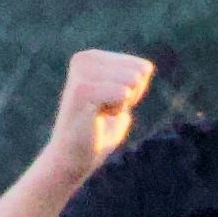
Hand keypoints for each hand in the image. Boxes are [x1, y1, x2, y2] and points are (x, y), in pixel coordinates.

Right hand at [44, 49, 155, 175]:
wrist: (71, 159)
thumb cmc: (98, 133)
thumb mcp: (123, 101)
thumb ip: (135, 81)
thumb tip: (146, 67)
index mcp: (91, 57)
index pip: (142, 68)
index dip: (134, 94)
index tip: (110, 106)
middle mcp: (84, 60)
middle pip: (138, 74)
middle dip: (129, 98)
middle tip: (103, 112)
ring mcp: (82, 73)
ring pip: (131, 82)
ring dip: (121, 105)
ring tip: (99, 115)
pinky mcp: (82, 90)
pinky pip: (123, 93)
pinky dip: (116, 110)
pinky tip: (96, 118)